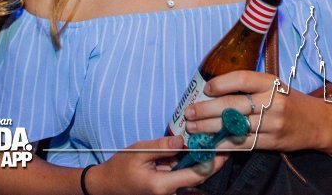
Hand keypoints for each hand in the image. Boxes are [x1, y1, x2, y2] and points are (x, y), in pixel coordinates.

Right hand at [88, 135, 222, 194]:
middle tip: (222, 144)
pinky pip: (182, 177)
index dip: (212, 163)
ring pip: (190, 178)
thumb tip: (183, 140)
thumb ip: (161, 146)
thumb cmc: (120, 168)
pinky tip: (190, 152)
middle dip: (210, 162)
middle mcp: (169, 193)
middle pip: (197, 178)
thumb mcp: (138, 151)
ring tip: (209, 145)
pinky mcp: (166, 190)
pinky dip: (188, 165)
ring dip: (199, 163)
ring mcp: (168, 193)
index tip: (223, 151)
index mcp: (162, 185)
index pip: (195, 175)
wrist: (108, 185)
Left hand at [185, 70, 323, 154]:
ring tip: (193, 128)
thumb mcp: (274, 85)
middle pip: (234, 106)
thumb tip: (213, 88)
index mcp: (271, 83)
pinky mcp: (273, 142)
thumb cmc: (289, 100)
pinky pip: (243, 144)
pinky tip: (210, 143)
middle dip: (207, 110)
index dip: (221, 84)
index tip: (205, 88)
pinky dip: (224, 144)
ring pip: (236, 127)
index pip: (242, 80)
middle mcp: (273, 102)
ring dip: (210, 129)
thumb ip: (249, 85)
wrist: (318, 123)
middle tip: (189, 112)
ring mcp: (273, 124)